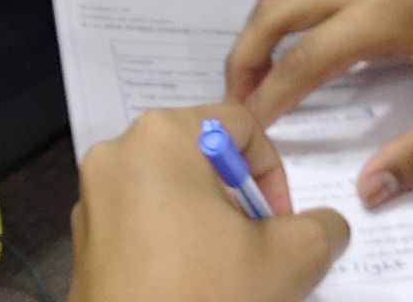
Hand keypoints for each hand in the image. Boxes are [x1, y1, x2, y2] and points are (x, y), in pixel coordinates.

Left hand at [68, 104, 348, 301]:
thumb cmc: (205, 295)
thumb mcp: (290, 259)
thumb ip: (322, 228)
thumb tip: (327, 225)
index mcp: (162, 137)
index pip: (241, 127)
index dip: (272, 176)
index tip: (277, 226)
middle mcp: (118, 154)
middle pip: (202, 159)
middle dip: (238, 202)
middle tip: (254, 250)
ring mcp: (92, 198)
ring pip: (172, 192)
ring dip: (207, 224)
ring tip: (222, 272)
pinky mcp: (85, 240)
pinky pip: (141, 222)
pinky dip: (171, 244)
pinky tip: (188, 284)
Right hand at [225, 0, 412, 209]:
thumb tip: (368, 190)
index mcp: (388, 15)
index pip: (306, 59)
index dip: (271, 97)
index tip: (249, 128)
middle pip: (280, 6)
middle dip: (249, 53)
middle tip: (241, 98)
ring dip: (268, 16)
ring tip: (265, 65)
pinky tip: (314, 1)